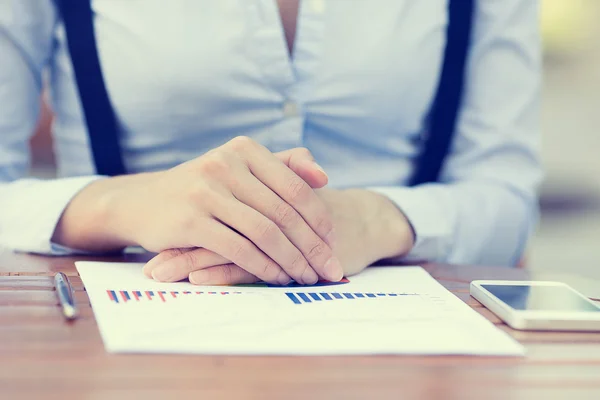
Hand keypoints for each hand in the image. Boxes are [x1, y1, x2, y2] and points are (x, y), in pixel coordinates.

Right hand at [143, 188, 414, 284]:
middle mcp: (227, 164)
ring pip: (265, 232)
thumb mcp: (237, 168)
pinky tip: (277, 278)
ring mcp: (206, 191)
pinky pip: (239, 248)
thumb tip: (324, 176)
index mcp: (244, 150)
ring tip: (308, 278)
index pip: (295, 186)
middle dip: (312, 246)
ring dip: (292, 260)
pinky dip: (263, 266)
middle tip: (330, 269)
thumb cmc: (199, 189)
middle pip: (284, 212)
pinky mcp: (190, 221)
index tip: (333, 243)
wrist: (140, 203)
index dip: (319, 218)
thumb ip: (282, 167)